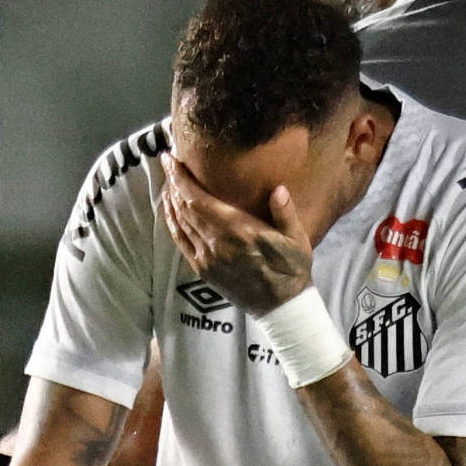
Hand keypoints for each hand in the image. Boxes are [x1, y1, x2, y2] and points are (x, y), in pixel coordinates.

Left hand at [158, 154, 314, 316]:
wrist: (280, 306)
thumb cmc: (291, 269)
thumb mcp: (297, 240)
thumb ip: (286, 213)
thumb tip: (278, 189)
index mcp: (239, 231)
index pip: (199, 199)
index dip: (181, 179)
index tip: (172, 159)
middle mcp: (217, 243)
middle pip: (185, 207)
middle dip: (173, 183)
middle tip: (168, 163)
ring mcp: (207, 258)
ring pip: (180, 223)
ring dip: (171, 200)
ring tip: (168, 181)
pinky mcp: (203, 270)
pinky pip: (180, 242)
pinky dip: (172, 223)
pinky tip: (169, 210)